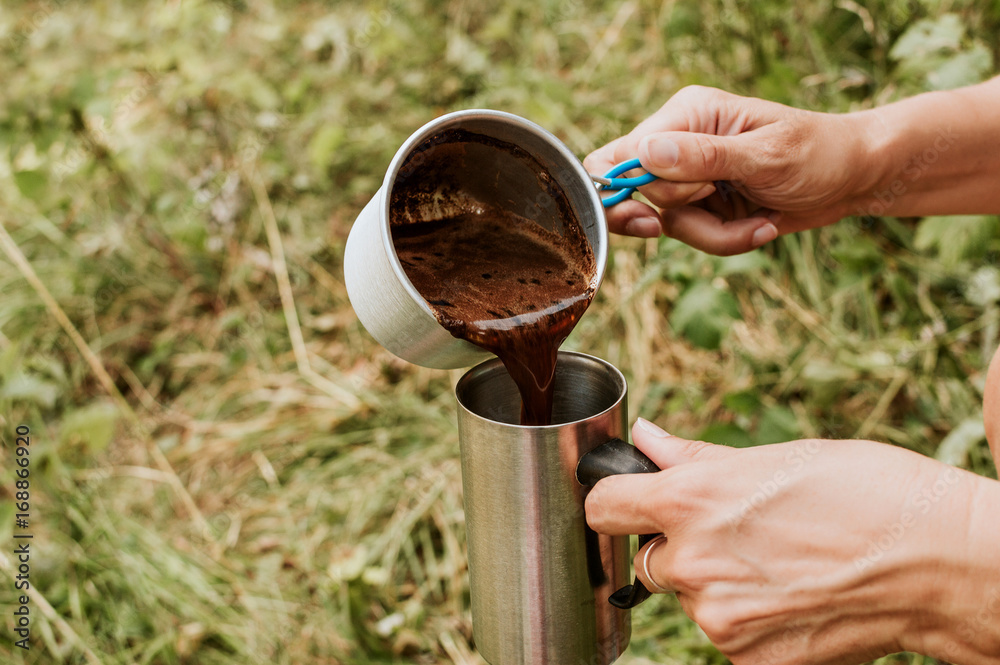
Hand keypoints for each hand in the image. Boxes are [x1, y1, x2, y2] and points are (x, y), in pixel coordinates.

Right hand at [584, 86, 880, 254]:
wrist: (853, 179)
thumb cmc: (818, 153)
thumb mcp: (765, 156)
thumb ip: (703, 157)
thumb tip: (645, 154)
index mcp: (688, 115)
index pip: (623, 153)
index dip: (623, 189)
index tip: (648, 219)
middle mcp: (680, 143)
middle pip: (636, 193)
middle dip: (680, 214)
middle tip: (706, 216)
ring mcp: (690, 177)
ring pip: (667, 222)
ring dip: (712, 234)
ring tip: (758, 223)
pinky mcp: (703, 205)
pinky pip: (693, 235)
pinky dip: (726, 240)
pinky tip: (762, 226)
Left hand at [585, 418, 999, 663]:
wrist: (937, 561)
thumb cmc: (864, 492)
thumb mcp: (773, 457)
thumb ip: (692, 458)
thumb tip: (646, 440)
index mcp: (690, 501)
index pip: (603, 507)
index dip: (615, 501)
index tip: (630, 502)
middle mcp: (692, 562)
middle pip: (647, 558)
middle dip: (677, 545)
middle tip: (734, 532)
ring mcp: (718, 618)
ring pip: (688, 598)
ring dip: (714, 583)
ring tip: (776, 561)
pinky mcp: (747, 659)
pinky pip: (723, 634)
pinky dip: (745, 618)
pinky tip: (789, 594)